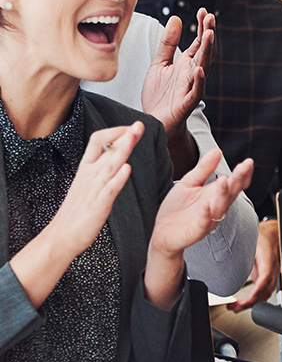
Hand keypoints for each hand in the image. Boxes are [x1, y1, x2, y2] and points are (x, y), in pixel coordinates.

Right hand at [49, 123, 143, 257]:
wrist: (61, 236)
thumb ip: (102, 167)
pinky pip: (108, 190)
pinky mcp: (97, 206)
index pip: (98, 141)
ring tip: (133, 136)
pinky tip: (127, 169)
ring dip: (122, 150)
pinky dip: (118, 179)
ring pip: (109, 165)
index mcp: (86, 169)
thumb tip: (117, 151)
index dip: (115, 131)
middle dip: (123, 135)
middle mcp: (89, 176)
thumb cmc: (77, 211)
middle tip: (138, 125)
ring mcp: (93, 190)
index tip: (131, 126)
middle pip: (105, 149)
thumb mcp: (89, 182)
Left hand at [141, 12, 212, 134]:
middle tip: (210, 17)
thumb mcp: (160, 63)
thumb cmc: (159, 94)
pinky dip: (198, 81)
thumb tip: (176, 18)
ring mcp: (192, 87)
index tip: (204, 11)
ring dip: (207, 51)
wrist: (154, 121)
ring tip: (209, 35)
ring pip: (203, 68)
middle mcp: (192, 74)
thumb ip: (168, 43)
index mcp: (187, 64)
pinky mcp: (187, 103)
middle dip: (208, 34)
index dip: (202, 27)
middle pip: (204, 52)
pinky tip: (198, 69)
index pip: (198, 42)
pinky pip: (195, 91)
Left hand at [148, 149, 253, 258]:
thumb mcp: (189, 183)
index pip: (234, 183)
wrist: (162, 233)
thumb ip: (204, 168)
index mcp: (216, 194)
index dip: (243, 174)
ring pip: (220, 207)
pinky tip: (209, 205)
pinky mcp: (196, 231)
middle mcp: (216, 206)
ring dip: (223, 194)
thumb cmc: (177, 208)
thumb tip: (218, 150)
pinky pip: (204, 222)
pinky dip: (207, 215)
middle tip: (244, 166)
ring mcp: (208, 219)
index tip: (248, 162)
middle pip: (231, 192)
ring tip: (224, 180)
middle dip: (239, 179)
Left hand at [230, 218, 280, 310]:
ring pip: (265, 294)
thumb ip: (237, 248)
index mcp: (268, 258)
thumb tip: (220, 254)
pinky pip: (263, 292)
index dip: (258, 290)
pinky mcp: (267, 277)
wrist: (273, 233)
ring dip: (252, 303)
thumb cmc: (262, 235)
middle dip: (251, 302)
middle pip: (265, 290)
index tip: (248, 299)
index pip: (265, 277)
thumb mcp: (249, 239)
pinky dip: (254, 299)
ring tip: (236, 307)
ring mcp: (271, 274)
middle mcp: (272, 268)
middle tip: (235, 307)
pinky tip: (243, 302)